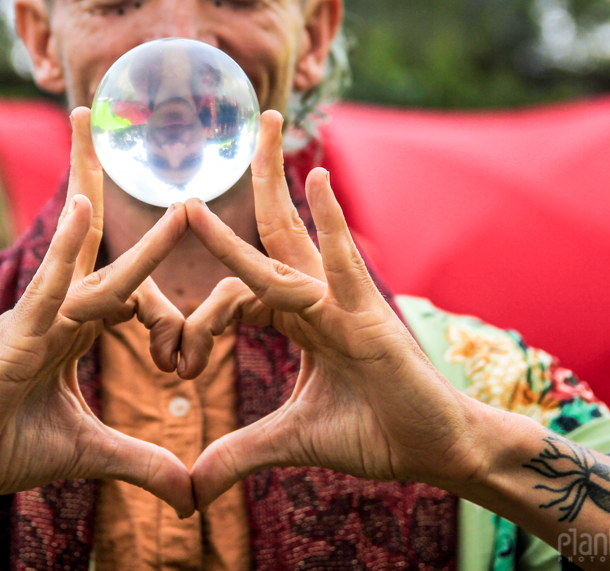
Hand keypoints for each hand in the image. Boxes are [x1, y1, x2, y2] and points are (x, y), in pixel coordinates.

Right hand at [0, 108, 194, 516]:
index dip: (160, 260)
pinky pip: (49, 288)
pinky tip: (85, 210)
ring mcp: (35, 318)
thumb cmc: (1, 446)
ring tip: (92, 128)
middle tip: (102, 115)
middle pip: (89, 236)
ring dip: (87, 187)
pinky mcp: (17, 338)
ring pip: (77, 251)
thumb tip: (189, 494)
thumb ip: (139, 460)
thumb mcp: (87, 452)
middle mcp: (56, 309)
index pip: (125, 280)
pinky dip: (67, 251)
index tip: (201, 247)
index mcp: (74, 326)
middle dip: (96, 176)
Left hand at [184, 110, 488, 510]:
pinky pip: (339, 266)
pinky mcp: (368, 318)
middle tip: (249, 122)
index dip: (198, 314)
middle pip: (273, 229)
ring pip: (293, 238)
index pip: (238, 289)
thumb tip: (191, 487)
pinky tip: (315, 179)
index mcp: (297, 318)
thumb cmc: (376, 433)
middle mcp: (316, 298)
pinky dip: (328, 224)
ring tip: (265, 125)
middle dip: (255, 176)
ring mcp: (342, 302)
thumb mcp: (293, 440)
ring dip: (273, 181)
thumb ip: (241, 451)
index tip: (171, 353)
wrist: (438, 452)